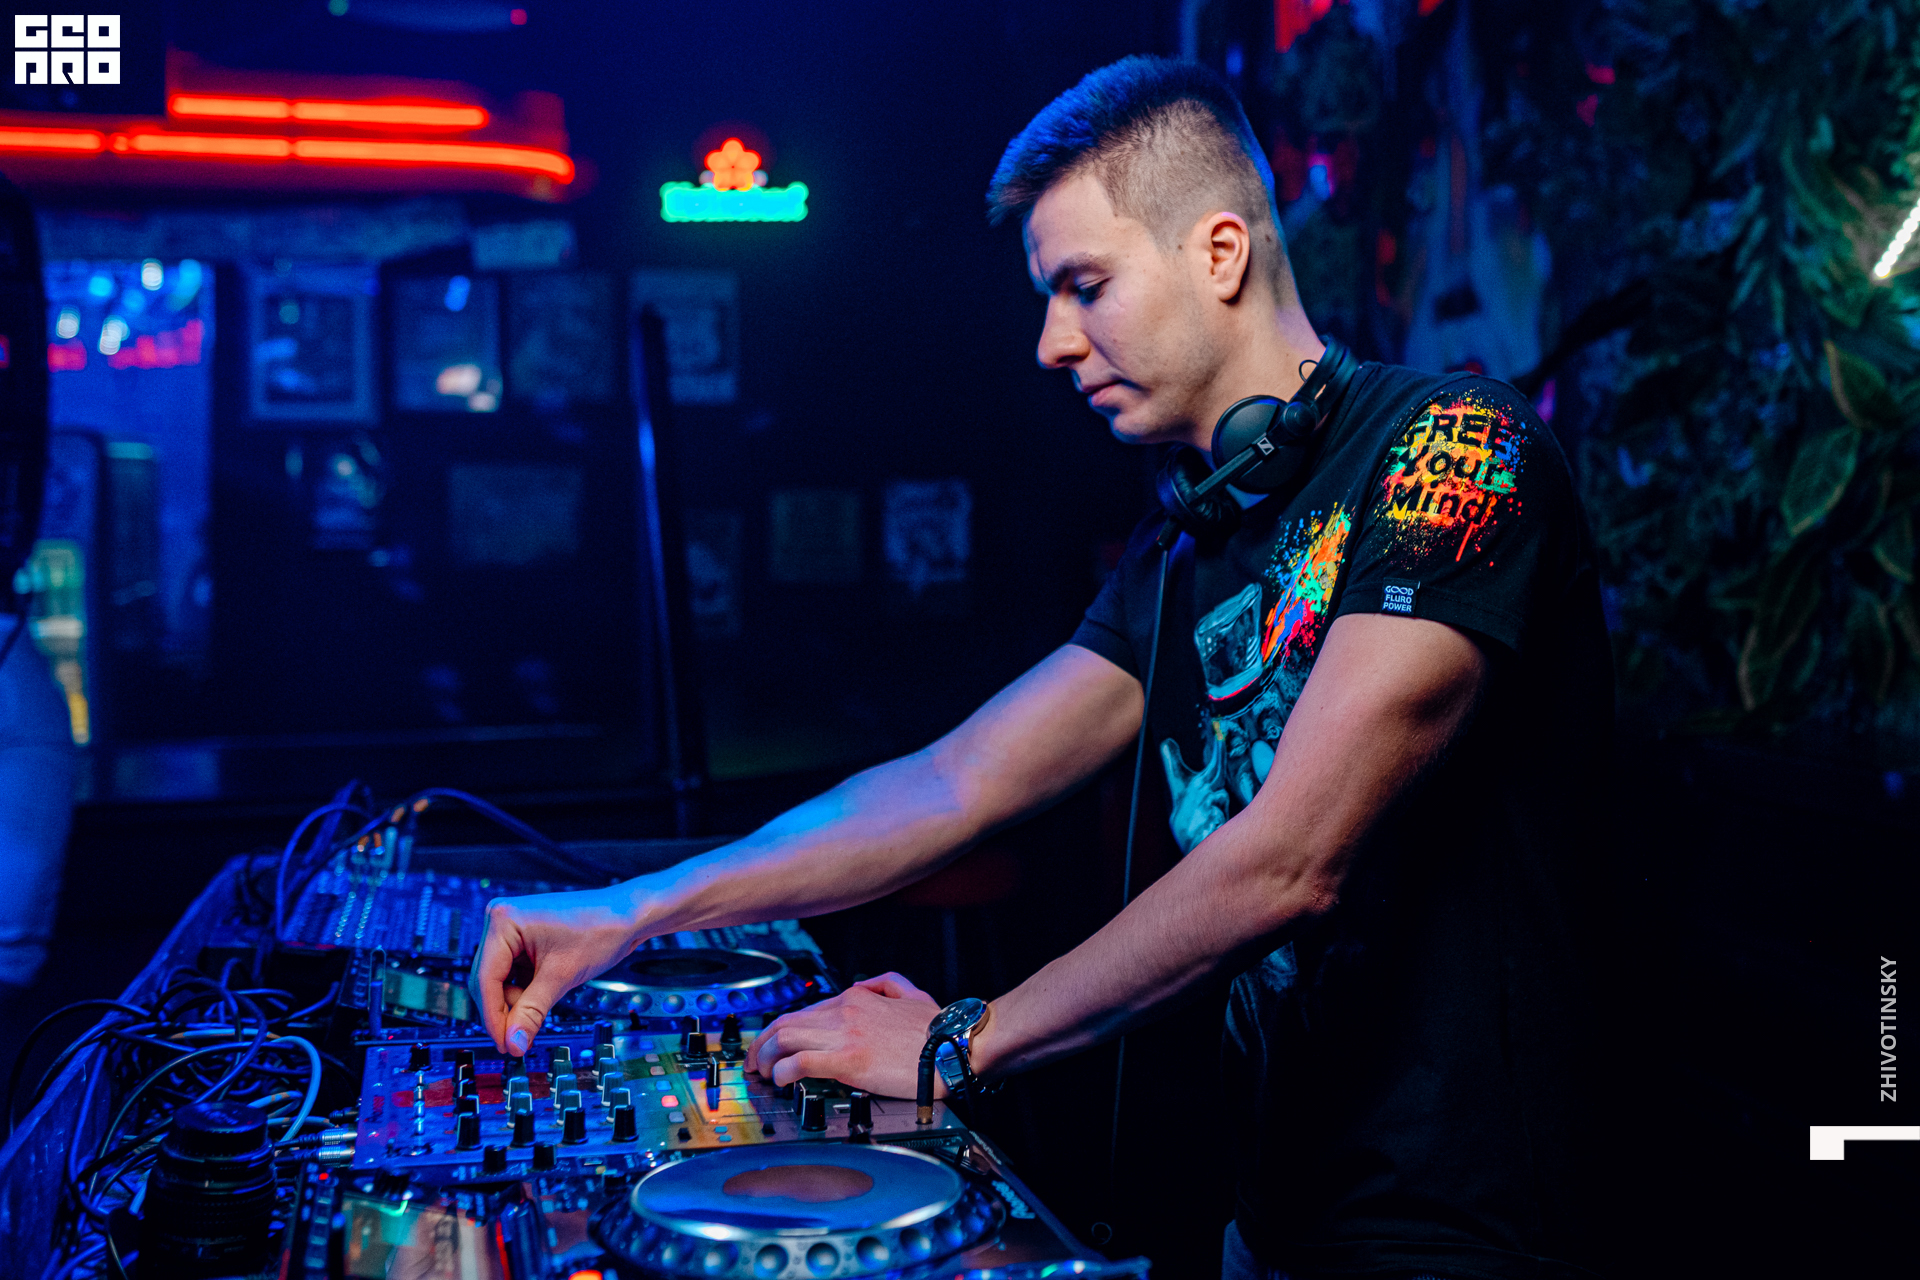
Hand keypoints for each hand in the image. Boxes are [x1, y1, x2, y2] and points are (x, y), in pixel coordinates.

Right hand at [468, 884, 648, 1056]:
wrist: (627, 916)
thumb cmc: (600, 930)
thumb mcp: (562, 976)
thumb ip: (532, 1012)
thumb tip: (513, 1043)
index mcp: (503, 921)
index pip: (484, 979)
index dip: (493, 1017)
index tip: (503, 1045)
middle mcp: (501, 921)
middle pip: (487, 981)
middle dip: (504, 1012)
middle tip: (517, 1041)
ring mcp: (511, 930)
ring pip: (499, 981)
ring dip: (515, 1003)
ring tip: (537, 1016)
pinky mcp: (523, 940)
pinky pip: (513, 974)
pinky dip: (523, 992)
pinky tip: (539, 1002)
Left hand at [747, 972, 943, 1097]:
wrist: (955, 1048)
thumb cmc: (938, 1028)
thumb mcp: (913, 992)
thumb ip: (886, 983)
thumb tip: (866, 983)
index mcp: (857, 998)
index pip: (804, 1012)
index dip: (780, 1031)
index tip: (773, 1047)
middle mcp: (845, 1011)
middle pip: (784, 1022)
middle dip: (761, 1044)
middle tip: (754, 1063)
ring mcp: (845, 1034)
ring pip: (785, 1038)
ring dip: (766, 1057)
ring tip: (763, 1074)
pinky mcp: (848, 1060)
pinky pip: (800, 1061)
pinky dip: (783, 1070)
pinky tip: (781, 1081)